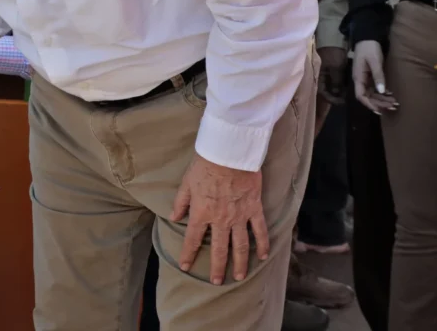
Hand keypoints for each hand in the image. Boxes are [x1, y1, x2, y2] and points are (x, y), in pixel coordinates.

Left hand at [171, 154, 268, 284]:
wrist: (229, 155)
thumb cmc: (205, 166)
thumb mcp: (186, 184)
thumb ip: (180, 203)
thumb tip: (174, 217)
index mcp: (201, 213)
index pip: (192, 239)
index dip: (188, 254)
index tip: (185, 266)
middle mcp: (220, 220)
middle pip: (219, 249)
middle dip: (217, 267)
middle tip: (216, 281)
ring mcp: (239, 216)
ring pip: (240, 246)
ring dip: (240, 263)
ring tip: (238, 276)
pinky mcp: (254, 209)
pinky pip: (259, 231)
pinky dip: (262, 244)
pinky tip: (262, 256)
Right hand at [317, 46, 347, 105]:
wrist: (334, 39)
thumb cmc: (333, 53)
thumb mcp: (336, 67)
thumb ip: (336, 81)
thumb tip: (338, 93)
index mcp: (319, 76)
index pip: (323, 92)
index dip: (331, 99)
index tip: (341, 102)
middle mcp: (322, 76)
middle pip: (327, 90)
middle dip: (336, 97)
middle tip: (347, 100)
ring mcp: (326, 73)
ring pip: (332, 86)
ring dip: (339, 92)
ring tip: (349, 95)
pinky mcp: (332, 69)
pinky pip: (335, 81)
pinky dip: (341, 86)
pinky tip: (348, 87)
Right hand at [352, 40, 396, 114]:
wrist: (367, 38)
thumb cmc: (369, 49)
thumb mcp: (375, 61)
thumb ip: (378, 76)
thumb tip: (382, 91)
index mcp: (358, 78)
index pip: (361, 96)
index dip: (369, 104)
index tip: (380, 110)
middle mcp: (360, 80)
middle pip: (367, 96)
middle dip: (379, 103)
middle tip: (393, 106)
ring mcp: (364, 78)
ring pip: (372, 93)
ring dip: (381, 99)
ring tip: (394, 103)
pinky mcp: (369, 76)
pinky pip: (374, 88)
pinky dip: (382, 93)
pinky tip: (390, 95)